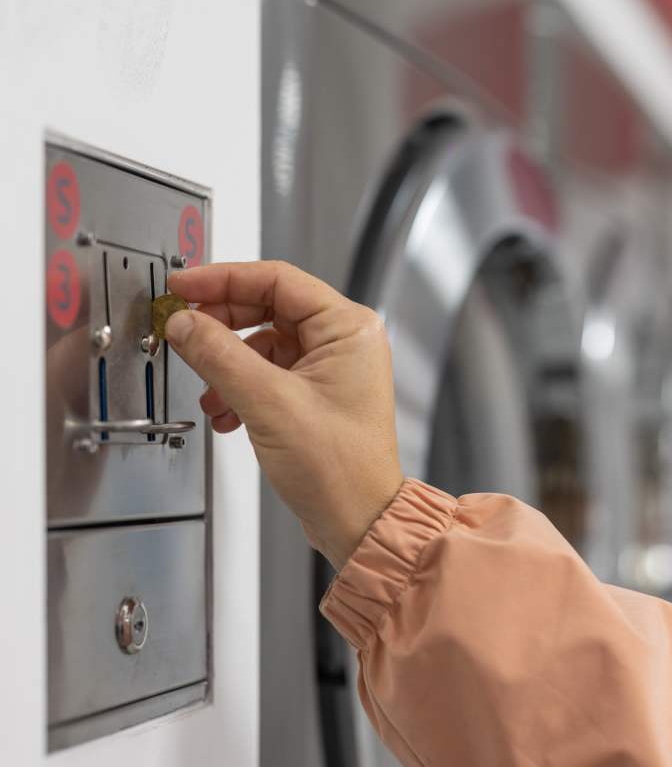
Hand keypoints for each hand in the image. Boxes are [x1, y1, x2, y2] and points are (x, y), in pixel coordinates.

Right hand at [166, 261, 403, 569]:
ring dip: (226, 366)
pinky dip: (239, 389)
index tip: (184, 285)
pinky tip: (225, 414)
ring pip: (261, 345)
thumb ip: (220, 355)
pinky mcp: (313, 394)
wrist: (357, 524)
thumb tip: (184, 322)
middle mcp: (342, 342)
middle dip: (221, 325)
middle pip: (266, 309)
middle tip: (184, 332)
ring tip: (210, 393)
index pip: (276, 279)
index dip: (223, 278)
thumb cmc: (341, 470)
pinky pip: (265, 374)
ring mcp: (328, 368)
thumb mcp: (269, 403)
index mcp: (348, 328)